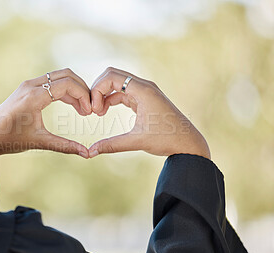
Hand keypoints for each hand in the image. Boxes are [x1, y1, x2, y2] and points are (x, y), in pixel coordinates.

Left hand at [0, 68, 91, 157]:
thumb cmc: (10, 139)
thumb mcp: (40, 142)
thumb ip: (65, 146)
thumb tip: (86, 154)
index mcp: (34, 96)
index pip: (67, 84)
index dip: (83, 96)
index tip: (89, 112)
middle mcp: (31, 85)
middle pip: (66, 75)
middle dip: (82, 89)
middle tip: (89, 108)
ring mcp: (29, 85)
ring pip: (59, 77)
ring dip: (74, 89)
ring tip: (82, 109)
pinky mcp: (27, 88)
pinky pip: (51, 82)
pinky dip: (64, 90)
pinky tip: (71, 105)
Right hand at [89, 67, 210, 158]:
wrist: (188, 143)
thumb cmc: (167, 140)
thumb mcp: (137, 141)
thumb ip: (112, 145)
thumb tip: (91, 152)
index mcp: (143, 90)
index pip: (111, 77)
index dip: (97, 90)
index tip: (94, 110)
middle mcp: (144, 86)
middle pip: (112, 74)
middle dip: (98, 89)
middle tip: (93, 108)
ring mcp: (145, 91)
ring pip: (117, 82)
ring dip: (104, 93)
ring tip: (98, 112)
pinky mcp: (145, 98)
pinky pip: (123, 91)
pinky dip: (112, 98)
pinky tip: (105, 111)